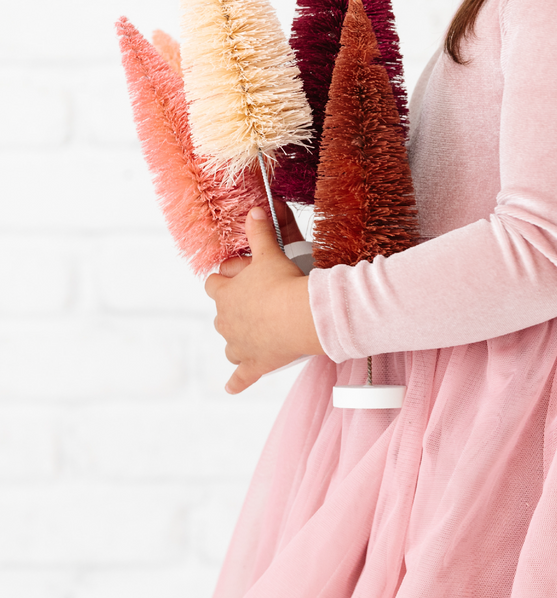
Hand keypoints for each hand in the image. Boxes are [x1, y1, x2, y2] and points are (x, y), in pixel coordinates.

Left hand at [204, 207, 324, 394]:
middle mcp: (225, 321)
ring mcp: (238, 345)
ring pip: (229, 345)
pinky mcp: (254, 364)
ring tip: (254, 336)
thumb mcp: (270, 253)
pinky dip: (236, 382)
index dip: (226, 281)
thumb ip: (259, 232)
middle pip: (221, 315)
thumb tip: (254, 209)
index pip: (213, 284)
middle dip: (234, 311)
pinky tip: (231, 387)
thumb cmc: (284, 285)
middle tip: (259, 304)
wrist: (301, 316)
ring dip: (237, 341)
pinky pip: (241, 377)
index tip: (242, 278)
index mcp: (224, 294)